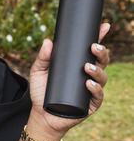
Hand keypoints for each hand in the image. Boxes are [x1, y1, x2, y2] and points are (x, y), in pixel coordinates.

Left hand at [28, 22, 110, 139]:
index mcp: (78, 65)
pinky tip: (88, 84)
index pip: (91, 50)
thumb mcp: (38, 71)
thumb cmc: (41, 91)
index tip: (104, 26)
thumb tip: (48, 41)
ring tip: (88, 66)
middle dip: (101, 52)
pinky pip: (98, 96)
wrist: (41, 114)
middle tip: (93, 47)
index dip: (99, 37)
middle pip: (102, 61)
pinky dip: (95, 89)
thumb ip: (42, 57)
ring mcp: (91, 90)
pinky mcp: (91, 104)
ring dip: (98, 70)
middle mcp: (88, 75)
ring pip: (102, 77)